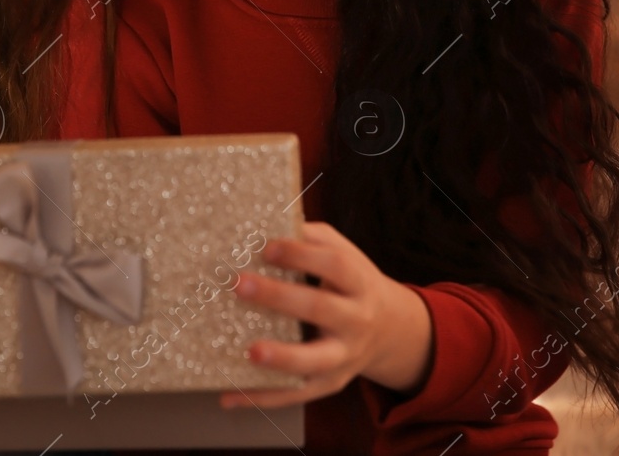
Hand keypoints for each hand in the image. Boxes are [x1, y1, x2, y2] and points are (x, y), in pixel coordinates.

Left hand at [220, 222, 432, 409]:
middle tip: (239, 285)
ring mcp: (344, 356)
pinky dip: (262, 397)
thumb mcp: (344, 253)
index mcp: (358, 282)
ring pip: (315, 361)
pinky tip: (229, 396)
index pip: (334, 265)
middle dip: (279, 297)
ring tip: (250, 352)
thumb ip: (311, 238)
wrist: (389, 330)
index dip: (301, 255)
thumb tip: (264, 221)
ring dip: (282, 357)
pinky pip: (295, 394)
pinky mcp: (329, 384)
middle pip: (321, 308)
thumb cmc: (350, 282)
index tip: (266, 246)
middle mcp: (356, 320)